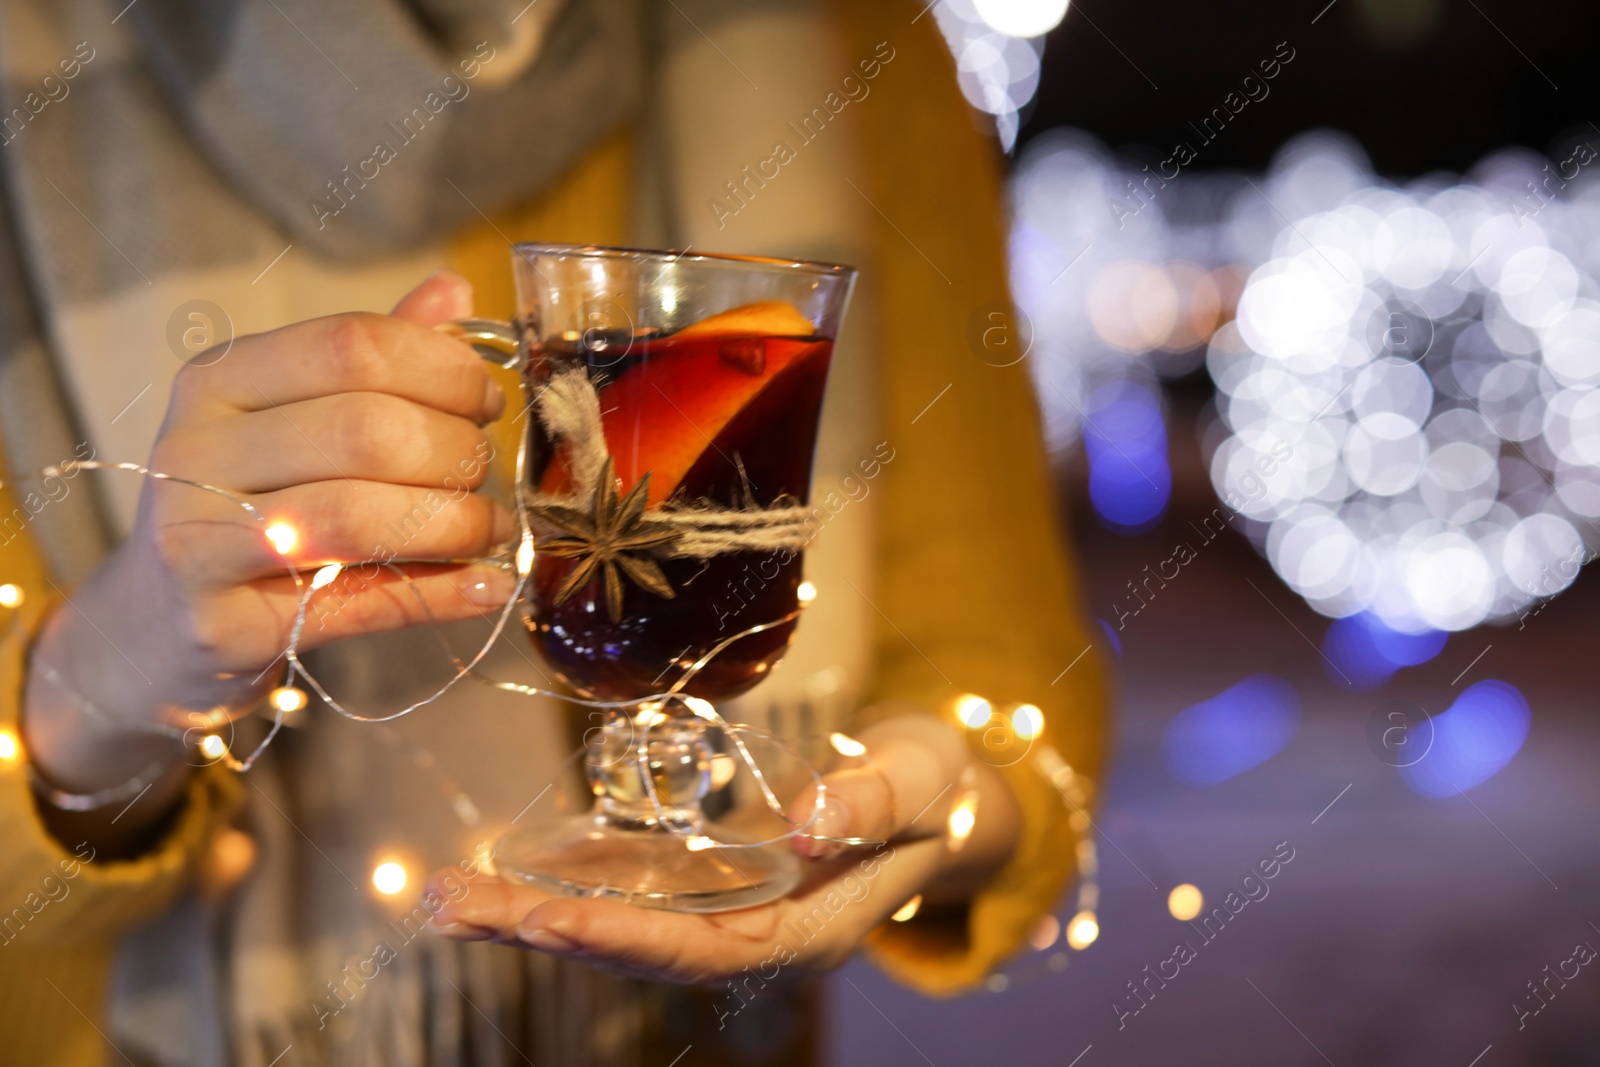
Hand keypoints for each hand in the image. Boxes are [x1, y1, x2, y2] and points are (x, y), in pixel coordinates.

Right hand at [23, 273, 514, 816]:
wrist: (157, 622)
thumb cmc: (245, 504)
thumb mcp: (294, 419)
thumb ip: (371, 360)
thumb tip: (453, 290)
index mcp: (219, 379)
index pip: (352, 345)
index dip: (444, 369)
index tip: (485, 401)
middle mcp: (196, 449)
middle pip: (366, 430)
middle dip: (456, 451)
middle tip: (484, 472)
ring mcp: (199, 540)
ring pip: (362, 516)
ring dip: (457, 524)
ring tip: (494, 530)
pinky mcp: (226, 622)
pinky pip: (363, 602)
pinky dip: (445, 592)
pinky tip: (489, 585)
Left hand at [425, 715, 1019, 984]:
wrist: (935, 791)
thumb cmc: (934, 783)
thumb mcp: (921, 778)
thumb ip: (872, 801)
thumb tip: (808, 825)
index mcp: (812, 930)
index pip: (705, 948)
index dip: (626, 939)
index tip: (550, 923)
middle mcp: (760, 934)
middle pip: (640, 948)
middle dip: (545, 931)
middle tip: (450, 906)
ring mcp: (733, 911)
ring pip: (622, 925)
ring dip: (534, 913)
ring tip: (447, 896)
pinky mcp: (713, 881)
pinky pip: (631, 892)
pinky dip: (567, 883)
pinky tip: (506, 872)